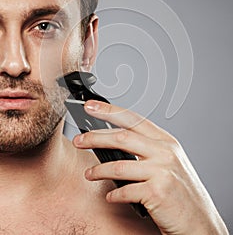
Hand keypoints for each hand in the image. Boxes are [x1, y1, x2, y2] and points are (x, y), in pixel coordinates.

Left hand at [73, 100, 228, 234]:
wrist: (200, 222)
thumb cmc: (181, 191)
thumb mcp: (168, 162)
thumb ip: (147, 149)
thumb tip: (114, 141)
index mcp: (166, 141)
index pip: (133, 119)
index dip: (109, 110)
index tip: (91, 106)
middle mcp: (165, 152)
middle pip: (122, 137)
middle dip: (95, 137)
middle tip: (79, 140)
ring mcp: (162, 171)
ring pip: (119, 164)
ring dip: (99, 170)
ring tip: (89, 174)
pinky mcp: (158, 193)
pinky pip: (126, 191)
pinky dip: (114, 194)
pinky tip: (110, 196)